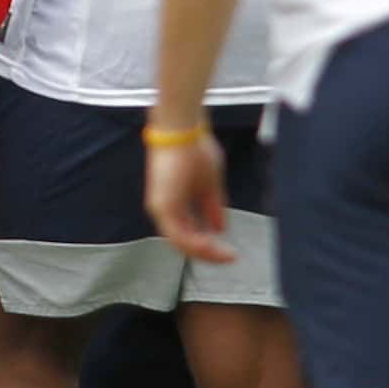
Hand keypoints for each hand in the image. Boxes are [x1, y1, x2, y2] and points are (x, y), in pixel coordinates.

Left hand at [144, 126, 233, 264]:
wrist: (183, 129)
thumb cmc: (194, 149)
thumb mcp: (210, 185)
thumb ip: (212, 208)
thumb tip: (220, 228)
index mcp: (173, 204)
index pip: (189, 233)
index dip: (208, 245)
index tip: (228, 251)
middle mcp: (163, 209)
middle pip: (184, 242)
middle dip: (207, 253)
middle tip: (228, 258)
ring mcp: (161, 207)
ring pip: (180, 242)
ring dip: (204, 251)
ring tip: (224, 255)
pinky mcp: (162, 205)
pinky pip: (178, 233)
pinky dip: (195, 243)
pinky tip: (212, 246)